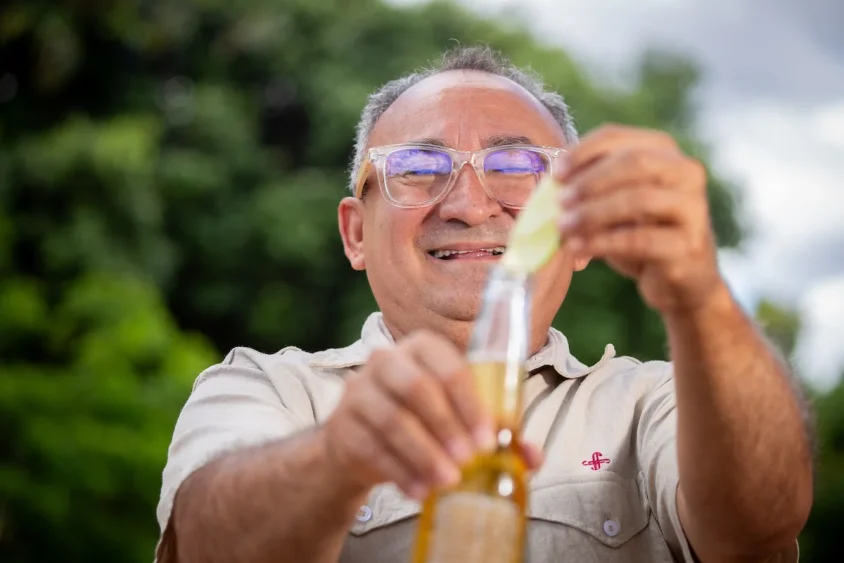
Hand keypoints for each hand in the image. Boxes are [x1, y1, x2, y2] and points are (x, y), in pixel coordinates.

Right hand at [322, 330, 543, 499]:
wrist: (361, 442)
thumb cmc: (420, 422)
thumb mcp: (455, 418)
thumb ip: (494, 432)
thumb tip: (532, 457)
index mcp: (421, 349)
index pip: (448, 366)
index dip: (471, 403)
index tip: (488, 439)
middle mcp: (386, 361)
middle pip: (417, 388)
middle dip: (447, 427)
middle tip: (469, 460)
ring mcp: (359, 392)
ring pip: (392, 420)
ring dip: (424, 453)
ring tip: (447, 480)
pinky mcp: (342, 427)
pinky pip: (371, 449)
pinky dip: (399, 473)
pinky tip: (419, 491)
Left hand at [556, 124, 726, 313]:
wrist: (681, 281)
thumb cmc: (641, 235)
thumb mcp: (615, 206)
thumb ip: (588, 192)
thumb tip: (547, 190)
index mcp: (664, 152)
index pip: (618, 137)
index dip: (583, 152)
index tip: (556, 174)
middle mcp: (685, 173)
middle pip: (634, 162)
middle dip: (590, 181)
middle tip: (560, 202)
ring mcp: (692, 208)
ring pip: (638, 200)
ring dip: (592, 213)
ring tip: (563, 228)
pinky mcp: (688, 245)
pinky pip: (640, 240)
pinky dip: (603, 242)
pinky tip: (579, 249)